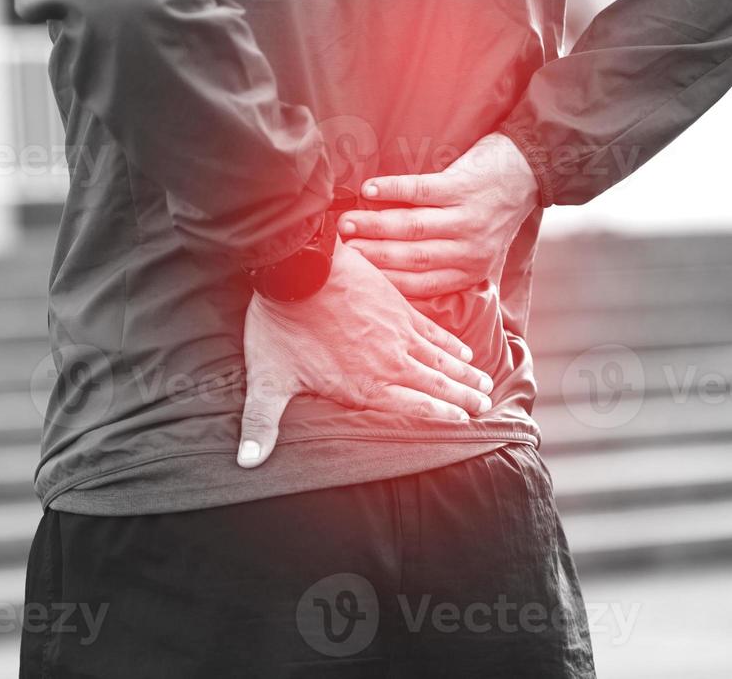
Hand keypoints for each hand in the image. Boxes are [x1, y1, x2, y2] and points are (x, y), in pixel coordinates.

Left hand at [238, 243, 494, 468]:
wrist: (298, 269)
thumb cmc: (280, 326)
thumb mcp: (266, 381)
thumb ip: (261, 424)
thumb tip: (245, 462)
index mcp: (363, 387)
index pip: (412, 409)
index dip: (440, 417)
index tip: (464, 424)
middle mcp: (388, 364)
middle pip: (435, 386)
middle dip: (462, 399)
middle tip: (486, 407)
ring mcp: (397, 333)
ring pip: (440, 360)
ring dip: (464, 374)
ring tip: (485, 384)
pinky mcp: (397, 306)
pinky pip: (433, 330)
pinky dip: (451, 341)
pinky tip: (463, 348)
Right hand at [340, 133, 538, 298]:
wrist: (526, 171)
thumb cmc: (491, 213)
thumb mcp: (476, 249)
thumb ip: (443, 263)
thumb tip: (386, 272)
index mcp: (469, 271)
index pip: (420, 285)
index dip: (385, 282)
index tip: (355, 279)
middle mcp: (470, 250)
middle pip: (412, 257)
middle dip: (372, 255)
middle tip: (341, 251)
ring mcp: (468, 217)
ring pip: (413, 227)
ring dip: (375, 225)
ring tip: (346, 223)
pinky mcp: (464, 186)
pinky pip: (421, 190)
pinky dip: (392, 190)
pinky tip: (369, 189)